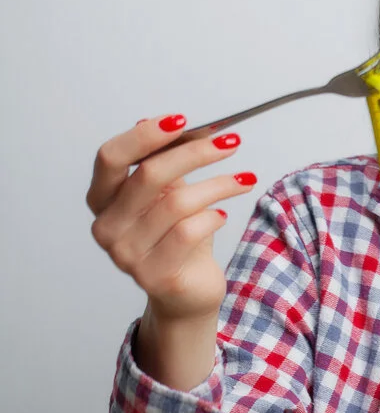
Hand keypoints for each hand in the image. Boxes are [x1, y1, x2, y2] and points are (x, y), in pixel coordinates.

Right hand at [87, 115, 253, 320]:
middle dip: (195, 153)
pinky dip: (212, 218)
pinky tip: (222, 216)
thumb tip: (158, 121)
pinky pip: (189, 233)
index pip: (111, 157)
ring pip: (177, 203)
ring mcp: (126, 255)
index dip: (145, 136)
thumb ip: (162, 160)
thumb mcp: (170, 193)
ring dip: (218, 185)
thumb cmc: (177, 237)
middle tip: (230, 142)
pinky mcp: (155, 275)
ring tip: (244, 180)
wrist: (186, 292)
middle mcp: (107, 227)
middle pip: (148, 175)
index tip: (181, 120)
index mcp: (103, 200)